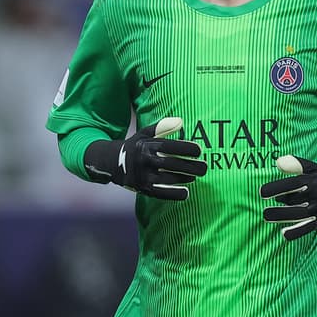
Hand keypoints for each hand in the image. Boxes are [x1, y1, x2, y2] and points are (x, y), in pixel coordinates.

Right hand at [85, 117, 206, 199]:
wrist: (112, 163)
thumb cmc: (135, 146)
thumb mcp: (145, 133)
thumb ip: (163, 127)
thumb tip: (181, 121)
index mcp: (146, 145)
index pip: (170, 146)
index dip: (186, 148)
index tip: (199, 151)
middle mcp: (144, 161)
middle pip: (172, 164)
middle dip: (191, 166)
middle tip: (205, 167)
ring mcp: (143, 176)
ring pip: (169, 179)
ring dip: (185, 178)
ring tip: (196, 175)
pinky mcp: (142, 189)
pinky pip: (161, 194)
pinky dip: (174, 195)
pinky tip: (186, 193)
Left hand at [260, 155, 316, 239]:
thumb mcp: (310, 167)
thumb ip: (295, 164)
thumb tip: (278, 162)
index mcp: (313, 181)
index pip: (293, 184)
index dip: (277, 188)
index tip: (262, 193)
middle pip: (295, 203)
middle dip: (278, 208)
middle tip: (263, 211)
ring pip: (300, 215)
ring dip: (283, 218)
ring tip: (267, 217)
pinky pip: (308, 227)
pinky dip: (297, 231)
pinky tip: (283, 234)